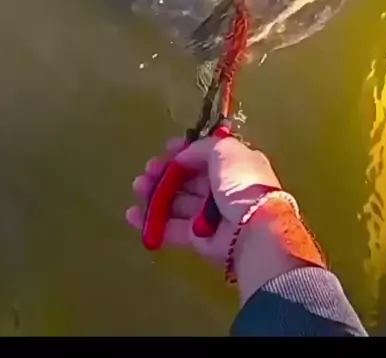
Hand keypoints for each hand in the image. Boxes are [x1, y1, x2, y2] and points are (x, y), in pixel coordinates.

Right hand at [126, 134, 281, 264]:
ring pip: (178, 202)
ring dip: (156, 194)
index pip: (206, 154)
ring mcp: (211, 214)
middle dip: (166, 172)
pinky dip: (153, 222)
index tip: (166, 148)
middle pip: (189, 178)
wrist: (252, 229)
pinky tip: (133, 215)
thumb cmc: (240, 182)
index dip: (186, 151)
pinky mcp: (199, 239)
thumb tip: (184, 154)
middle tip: (148, 170)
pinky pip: (172, 228)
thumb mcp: (224, 150)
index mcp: (235, 164)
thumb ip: (202, 147)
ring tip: (138, 188)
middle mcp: (224, 188)